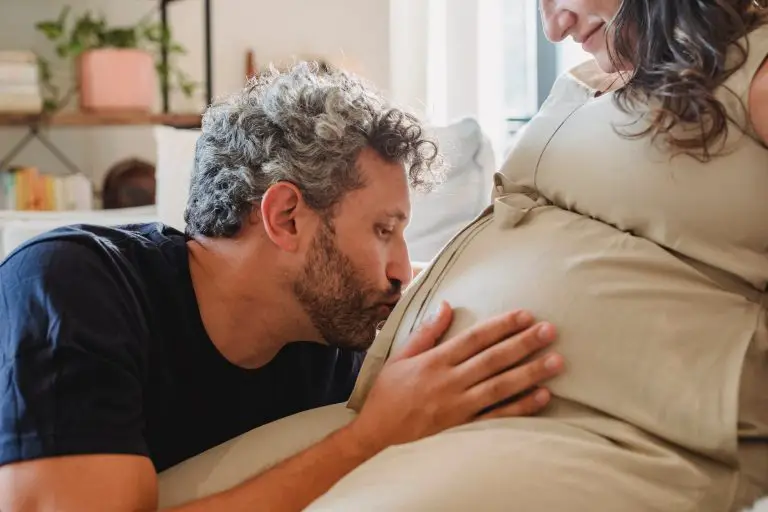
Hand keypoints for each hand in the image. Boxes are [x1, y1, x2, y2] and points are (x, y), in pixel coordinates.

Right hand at [348, 302, 563, 451]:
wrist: (376, 432)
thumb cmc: (387, 392)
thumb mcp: (400, 356)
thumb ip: (426, 332)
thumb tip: (446, 305)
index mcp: (434, 361)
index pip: (475, 338)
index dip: (501, 325)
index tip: (525, 315)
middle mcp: (449, 382)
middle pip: (493, 359)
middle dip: (524, 343)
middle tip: (550, 330)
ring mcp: (458, 406)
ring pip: (500, 386)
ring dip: (530, 372)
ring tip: (556, 361)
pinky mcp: (463, 427)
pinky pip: (497, 416)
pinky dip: (521, 406)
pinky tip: (542, 395)